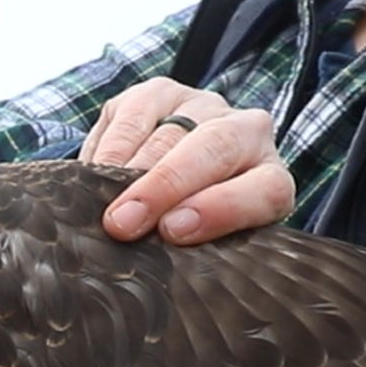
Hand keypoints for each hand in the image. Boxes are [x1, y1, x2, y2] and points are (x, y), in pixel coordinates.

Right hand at [79, 77, 295, 245]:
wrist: (172, 176)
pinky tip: (94, 176)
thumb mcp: (205, 247)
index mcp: (271, 180)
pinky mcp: (159, 93)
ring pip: (169, 132)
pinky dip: (110, 149)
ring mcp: (203, 106)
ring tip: (102, 205)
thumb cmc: (190, 228)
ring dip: (129, 173)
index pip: (265, 189)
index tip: (173, 231)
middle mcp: (247, 133)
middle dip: (165, 185)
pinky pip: (133, 115)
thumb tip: (155, 274)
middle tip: (124, 223)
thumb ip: (195, 255)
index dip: (222, 208)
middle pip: (216, 147)